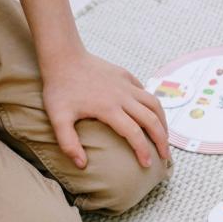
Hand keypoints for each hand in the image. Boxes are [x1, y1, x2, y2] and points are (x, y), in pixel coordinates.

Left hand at [41, 51, 170, 168]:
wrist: (63, 56)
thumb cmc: (59, 89)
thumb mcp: (57, 118)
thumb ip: (68, 143)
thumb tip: (81, 165)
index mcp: (109, 109)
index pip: (134, 134)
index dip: (144, 151)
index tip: (148, 164)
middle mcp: (123, 97)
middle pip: (152, 120)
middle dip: (162, 140)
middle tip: (165, 156)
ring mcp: (126, 85)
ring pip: (154, 104)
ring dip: (163, 122)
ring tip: (165, 136)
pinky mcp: (126, 76)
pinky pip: (145, 92)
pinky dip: (152, 105)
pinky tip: (151, 114)